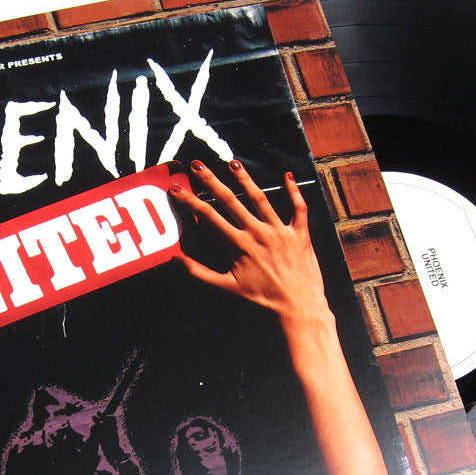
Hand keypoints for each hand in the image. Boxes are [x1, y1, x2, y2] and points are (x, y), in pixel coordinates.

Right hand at [169, 160, 330, 328]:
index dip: (190, 201)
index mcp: (239, 245)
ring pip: (261, 198)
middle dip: (212, 181)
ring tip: (232, 163)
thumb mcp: (227, 289)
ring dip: (245, 179)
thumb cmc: (263, 303)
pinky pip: (299, 208)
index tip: (177, 189)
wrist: (299, 311)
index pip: (209, 217)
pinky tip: (287, 176)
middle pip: (231, 200)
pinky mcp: (300, 235)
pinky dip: (294, 191)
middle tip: (197, 165)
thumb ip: (199, 273)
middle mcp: (259, 233)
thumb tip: (175, 259)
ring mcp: (280, 231)